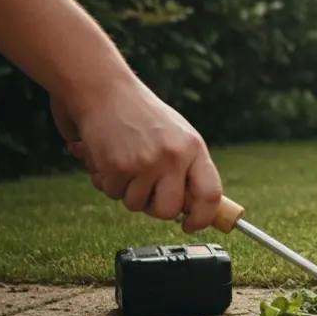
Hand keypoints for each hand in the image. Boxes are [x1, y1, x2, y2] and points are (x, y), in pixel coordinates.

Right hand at [55, 78, 222, 232]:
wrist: (105, 91)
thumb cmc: (143, 115)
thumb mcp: (178, 135)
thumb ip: (188, 168)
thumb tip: (193, 208)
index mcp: (194, 148)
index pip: (210, 194)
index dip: (203, 217)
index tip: (191, 224)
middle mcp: (173, 156)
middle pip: (169, 210)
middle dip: (156, 209)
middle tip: (148, 191)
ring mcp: (145, 162)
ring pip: (136, 205)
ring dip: (128, 192)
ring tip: (127, 164)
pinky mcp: (116, 167)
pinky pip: (113, 193)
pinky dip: (108, 182)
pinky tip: (110, 159)